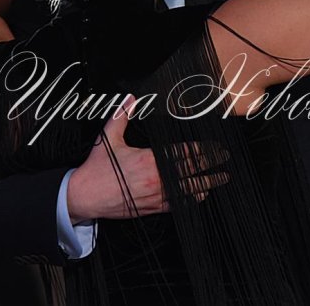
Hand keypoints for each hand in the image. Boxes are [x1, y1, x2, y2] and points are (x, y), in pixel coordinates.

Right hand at [66, 95, 228, 221]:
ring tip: (219, 180)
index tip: (215, 148)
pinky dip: (190, 200)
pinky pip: (176, 205)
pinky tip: (199, 197)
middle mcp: (156, 178)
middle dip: (210, 165)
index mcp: (149, 159)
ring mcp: (154, 195)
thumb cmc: (96, 169)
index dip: (202, 150)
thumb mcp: (108, 138)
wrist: (85, 196)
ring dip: (205, 184)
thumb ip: (121, 117)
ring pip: (187, 190)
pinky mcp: (150, 208)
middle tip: (224, 161)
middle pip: (190, 171)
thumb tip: (130, 99)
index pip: (183, 153)